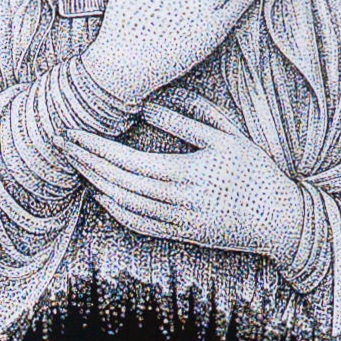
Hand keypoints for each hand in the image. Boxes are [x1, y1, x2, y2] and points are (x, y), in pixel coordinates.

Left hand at [65, 92, 307, 265]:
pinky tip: (102, 196)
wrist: (280, 220)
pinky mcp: (180, 235)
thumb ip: (186, 120)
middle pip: (116, 182)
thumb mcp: (226, 137)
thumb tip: (147, 106)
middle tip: (61, 143)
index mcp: (184, 173)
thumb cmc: (255, 172)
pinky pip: (139, 225)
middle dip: (85, 162)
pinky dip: (115, 211)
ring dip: (95, 183)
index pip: (125, 161)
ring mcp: (176, 222)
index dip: (94, 147)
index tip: (72, 133)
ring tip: (76, 164)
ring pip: (123, 205)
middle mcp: (175, 201)